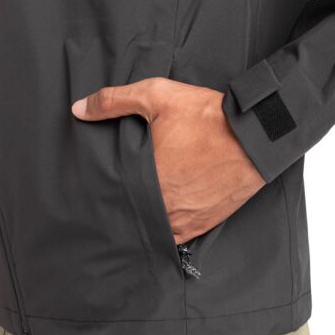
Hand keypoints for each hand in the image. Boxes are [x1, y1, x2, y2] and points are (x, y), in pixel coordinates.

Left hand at [72, 78, 265, 243]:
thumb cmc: (207, 117)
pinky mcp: (202, 224)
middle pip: (130, 215)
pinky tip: (159, 219)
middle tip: (109, 203)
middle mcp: (164, 206)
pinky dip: (165, 230)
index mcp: (147, 179)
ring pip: (151, 230)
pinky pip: (175, 237)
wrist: (255, 137)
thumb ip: (114, 101)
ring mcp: (184, 220)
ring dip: (143, 222)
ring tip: (134, 212)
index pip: (112, 196)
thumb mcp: (158, 96)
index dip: (102, 193)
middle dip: (121, 208)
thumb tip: (78, 109)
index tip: (93, 191)